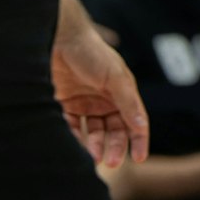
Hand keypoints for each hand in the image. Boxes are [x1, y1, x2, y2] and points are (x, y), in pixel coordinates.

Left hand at [51, 28, 149, 167]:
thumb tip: (142, 127)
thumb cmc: (91, 52)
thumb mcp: (115, 76)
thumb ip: (128, 102)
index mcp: (122, 93)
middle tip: (111, 163)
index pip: (134, 121)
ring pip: (93, 133)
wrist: (58, 37)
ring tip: (91, 157)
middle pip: (114, 131)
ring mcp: (85, 103)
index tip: (140, 158)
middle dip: (115, 147)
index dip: (139, 140)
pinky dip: (74, 138)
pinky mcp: (65, 104)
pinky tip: (74, 145)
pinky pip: (71, 127)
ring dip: (94, 146)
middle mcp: (105, 100)